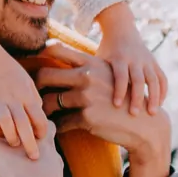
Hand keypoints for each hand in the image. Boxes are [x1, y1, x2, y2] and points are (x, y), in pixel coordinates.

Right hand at [0, 27, 50, 158]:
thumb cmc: (6, 66)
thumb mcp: (25, 79)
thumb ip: (32, 96)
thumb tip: (39, 111)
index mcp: (26, 93)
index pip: (39, 116)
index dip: (42, 130)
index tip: (43, 140)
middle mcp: (13, 98)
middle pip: (25, 124)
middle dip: (31, 143)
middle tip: (34, 157)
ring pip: (7, 125)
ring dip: (11, 138)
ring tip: (12, 146)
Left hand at [35, 49, 172, 176]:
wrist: (144, 124)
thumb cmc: (122, 98)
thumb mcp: (108, 76)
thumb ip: (86, 69)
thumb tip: (60, 62)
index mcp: (90, 63)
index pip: (56, 49)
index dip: (40, 54)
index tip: (33, 65)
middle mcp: (87, 77)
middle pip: (45, 75)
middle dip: (35, 86)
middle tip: (33, 95)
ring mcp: (87, 97)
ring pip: (50, 101)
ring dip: (44, 110)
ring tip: (43, 114)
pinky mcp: (87, 118)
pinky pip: (60, 123)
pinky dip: (56, 127)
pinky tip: (57, 128)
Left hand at [90, 3, 168, 116]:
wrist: (121, 28)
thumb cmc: (105, 49)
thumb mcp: (97, 58)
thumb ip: (89, 73)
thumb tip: (72, 93)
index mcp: (118, 58)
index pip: (120, 75)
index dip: (119, 90)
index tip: (116, 105)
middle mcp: (134, 58)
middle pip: (138, 79)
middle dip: (137, 96)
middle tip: (134, 114)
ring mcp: (146, 60)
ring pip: (153, 79)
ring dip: (153, 96)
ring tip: (152, 113)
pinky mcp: (154, 63)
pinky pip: (162, 78)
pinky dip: (162, 91)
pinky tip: (159, 105)